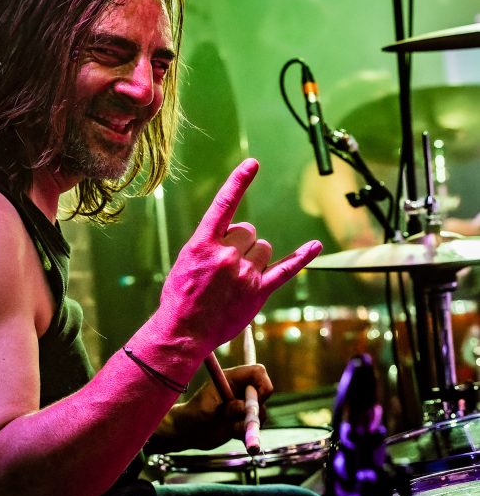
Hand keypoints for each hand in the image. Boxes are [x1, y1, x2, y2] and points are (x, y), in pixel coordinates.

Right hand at [159, 159, 321, 353]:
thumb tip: (233, 238)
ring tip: (238, 279)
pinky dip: (302, 257)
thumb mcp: (186, 262)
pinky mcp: (258, 292)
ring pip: (264, 249)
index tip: (253, 164)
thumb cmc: (180, 297)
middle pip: (250, 231)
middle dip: (242, 243)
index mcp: (203, 243)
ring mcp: (244, 274)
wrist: (183, 331)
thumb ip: (209, 244)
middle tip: (227, 265)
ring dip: (256, 258)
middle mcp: (226, 255)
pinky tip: (316, 246)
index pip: (224, 205)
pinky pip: (286, 269)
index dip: (239, 182)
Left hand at [160, 364, 272, 450]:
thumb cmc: (193, 415)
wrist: (188, 433)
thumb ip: (230, 406)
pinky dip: (247, 434)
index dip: (262, 384)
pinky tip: (232, 434)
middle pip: (263, 394)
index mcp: (232, 378)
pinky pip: (255, 428)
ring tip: (230, 427)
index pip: (258, 372)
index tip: (256, 399)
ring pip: (261, 414)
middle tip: (240, 421)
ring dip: (247, 424)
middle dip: (254, 410)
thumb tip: (247, 408)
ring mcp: (243, 406)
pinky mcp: (244, 421)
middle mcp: (240, 390)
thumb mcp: (207, 407)